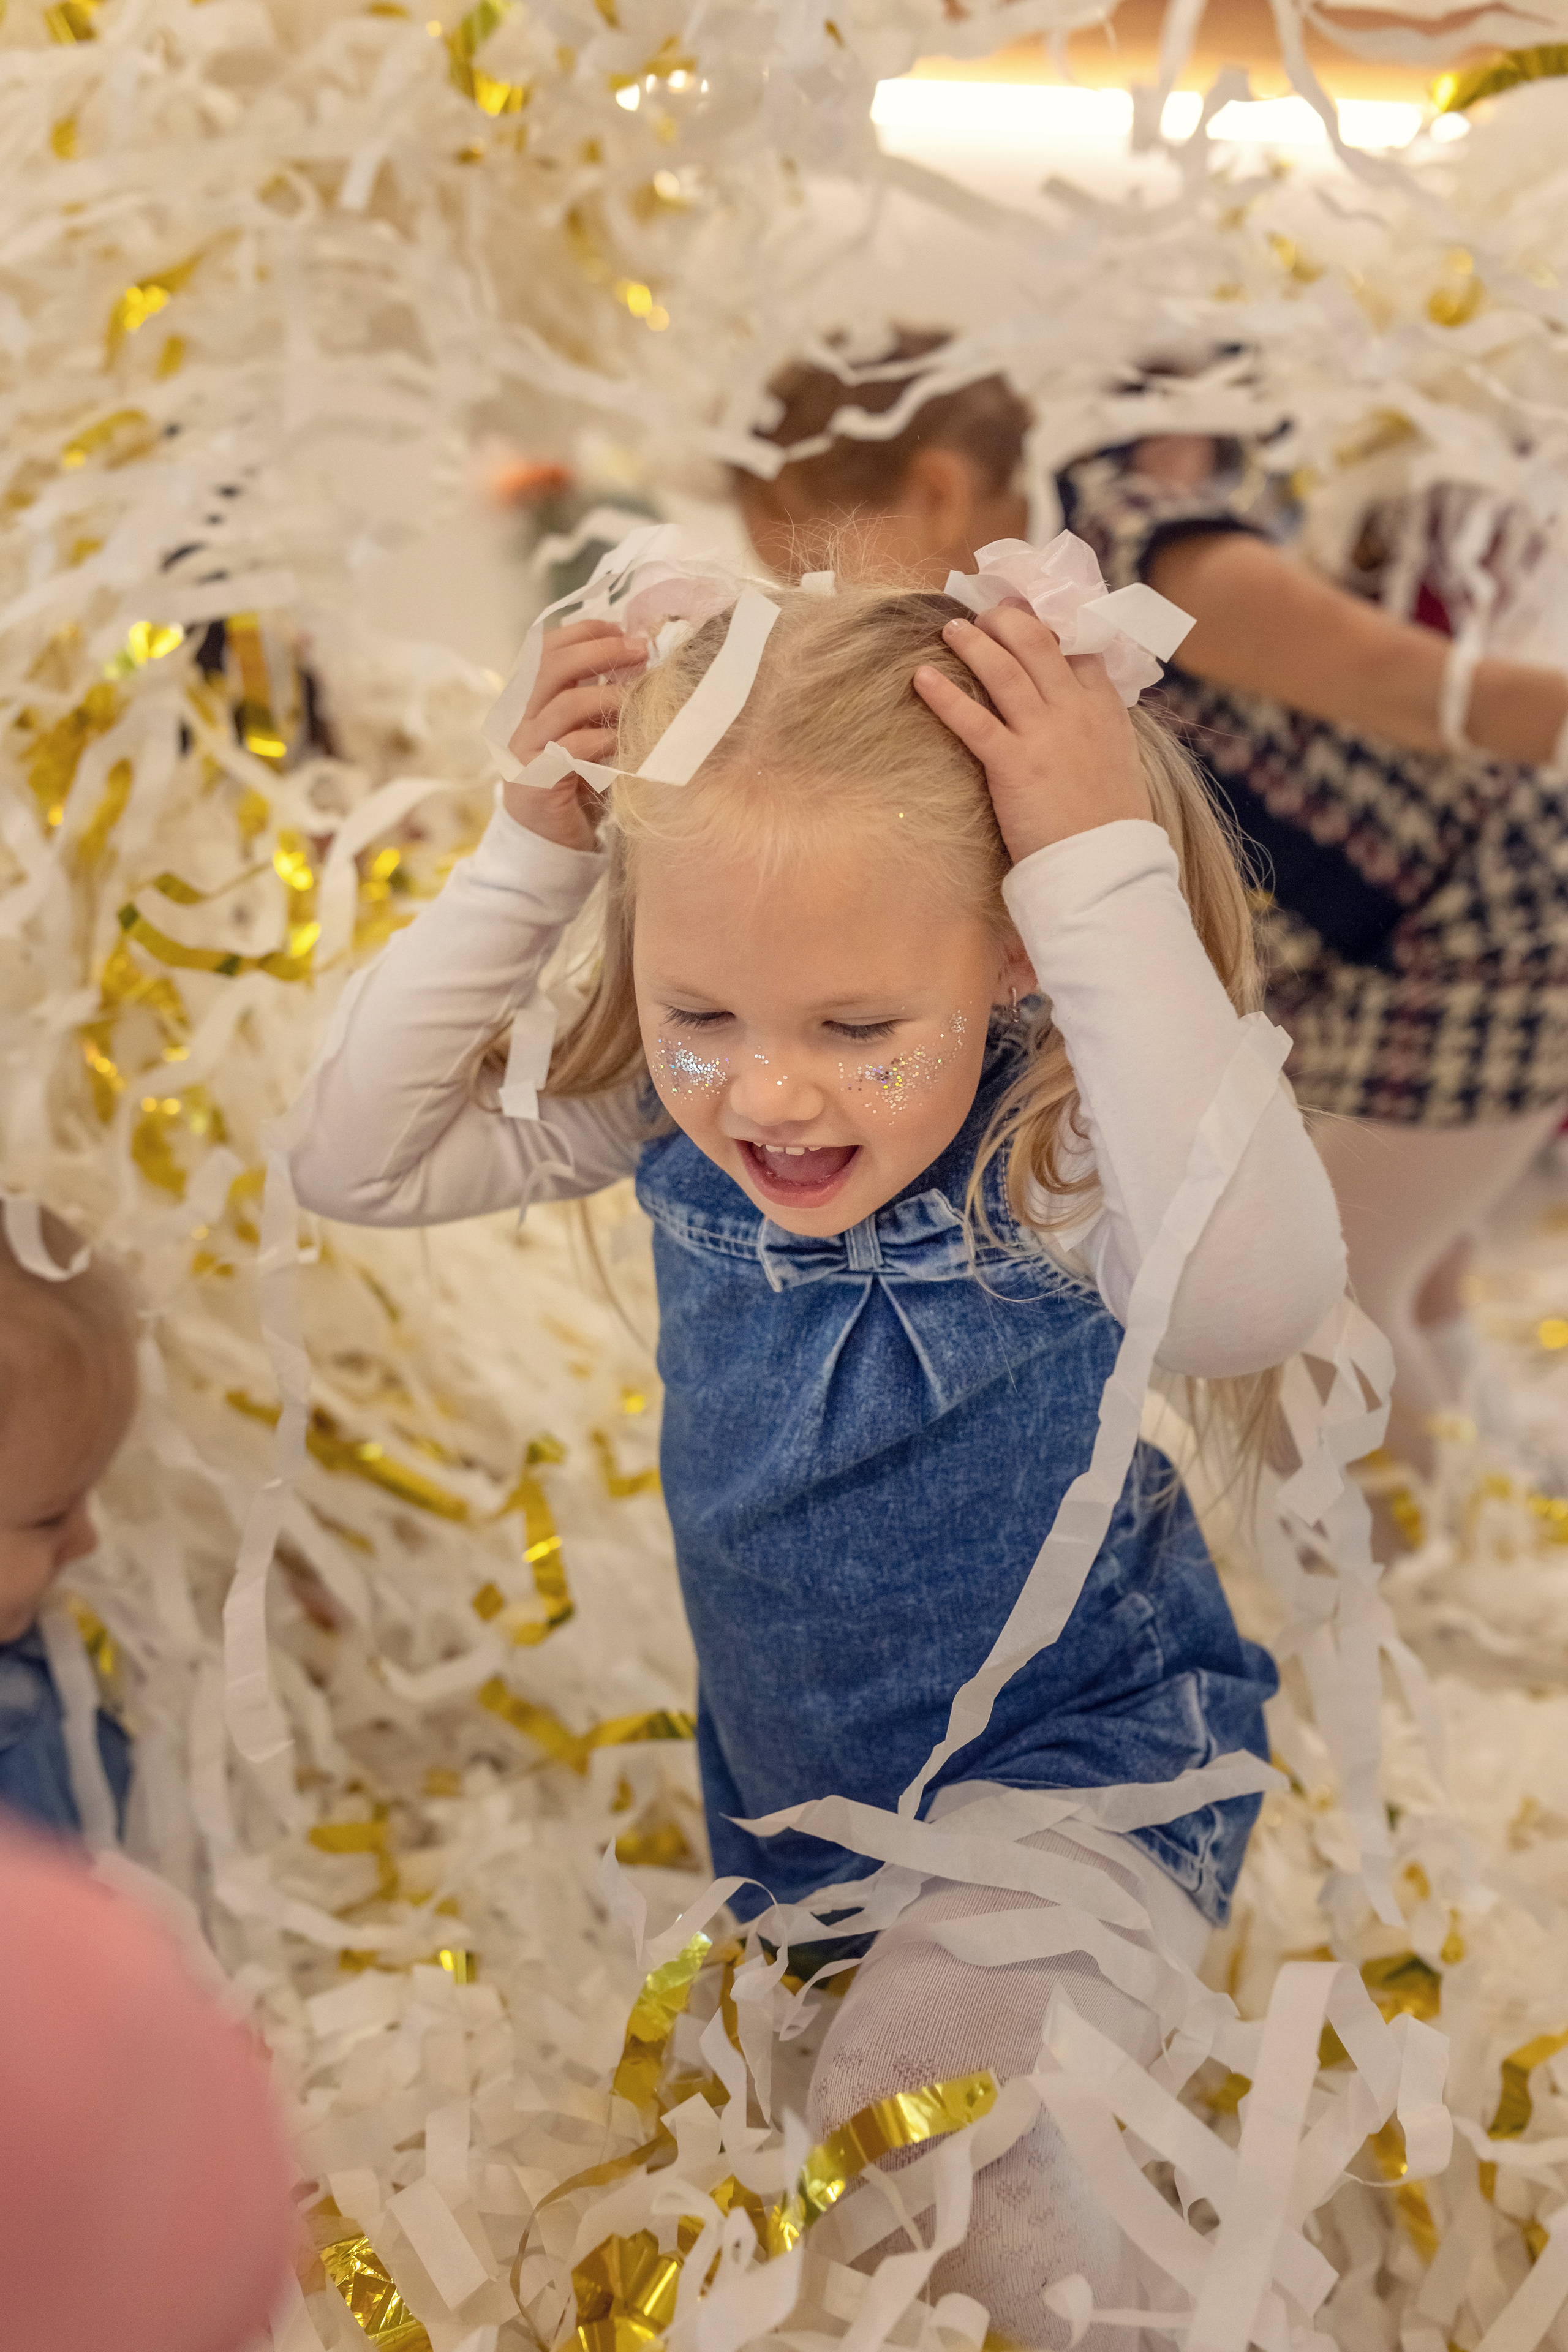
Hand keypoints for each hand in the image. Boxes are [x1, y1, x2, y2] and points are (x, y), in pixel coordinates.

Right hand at [502, 617, 648, 851]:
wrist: (549, 842)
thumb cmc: (574, 784)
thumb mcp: (587, 732)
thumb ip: (598, 698)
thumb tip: (638, 659)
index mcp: (527, 699)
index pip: (545, 648)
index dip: (584, 632)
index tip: (623, 629)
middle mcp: (518, 718)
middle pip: (552, 665)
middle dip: (600, 650)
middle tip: (640, 650)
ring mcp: (523, 748)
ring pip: (566, 704)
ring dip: (610, 696)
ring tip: (641, 697)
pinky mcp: (536, 779)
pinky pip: (573, 748)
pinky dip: (605, 740)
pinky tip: (627, 742)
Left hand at [914, 607, 1150, 865]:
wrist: (1105, 863)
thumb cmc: (1109, 820)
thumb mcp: (1117, 759)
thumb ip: (1097, 726)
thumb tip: (1078, 711)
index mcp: (1103, 708)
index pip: (1078, 648)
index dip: (1050, 624)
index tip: (1027, 612)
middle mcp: (1074, 711)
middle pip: (1037, 644)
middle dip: (1005, 621)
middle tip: (983, 614)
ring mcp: (1044, 735)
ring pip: (1004, 670)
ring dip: (973, 644)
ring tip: (950, 629)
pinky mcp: (1013, 765)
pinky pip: (974, 720)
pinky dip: (944, 696)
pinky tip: (921, 678)